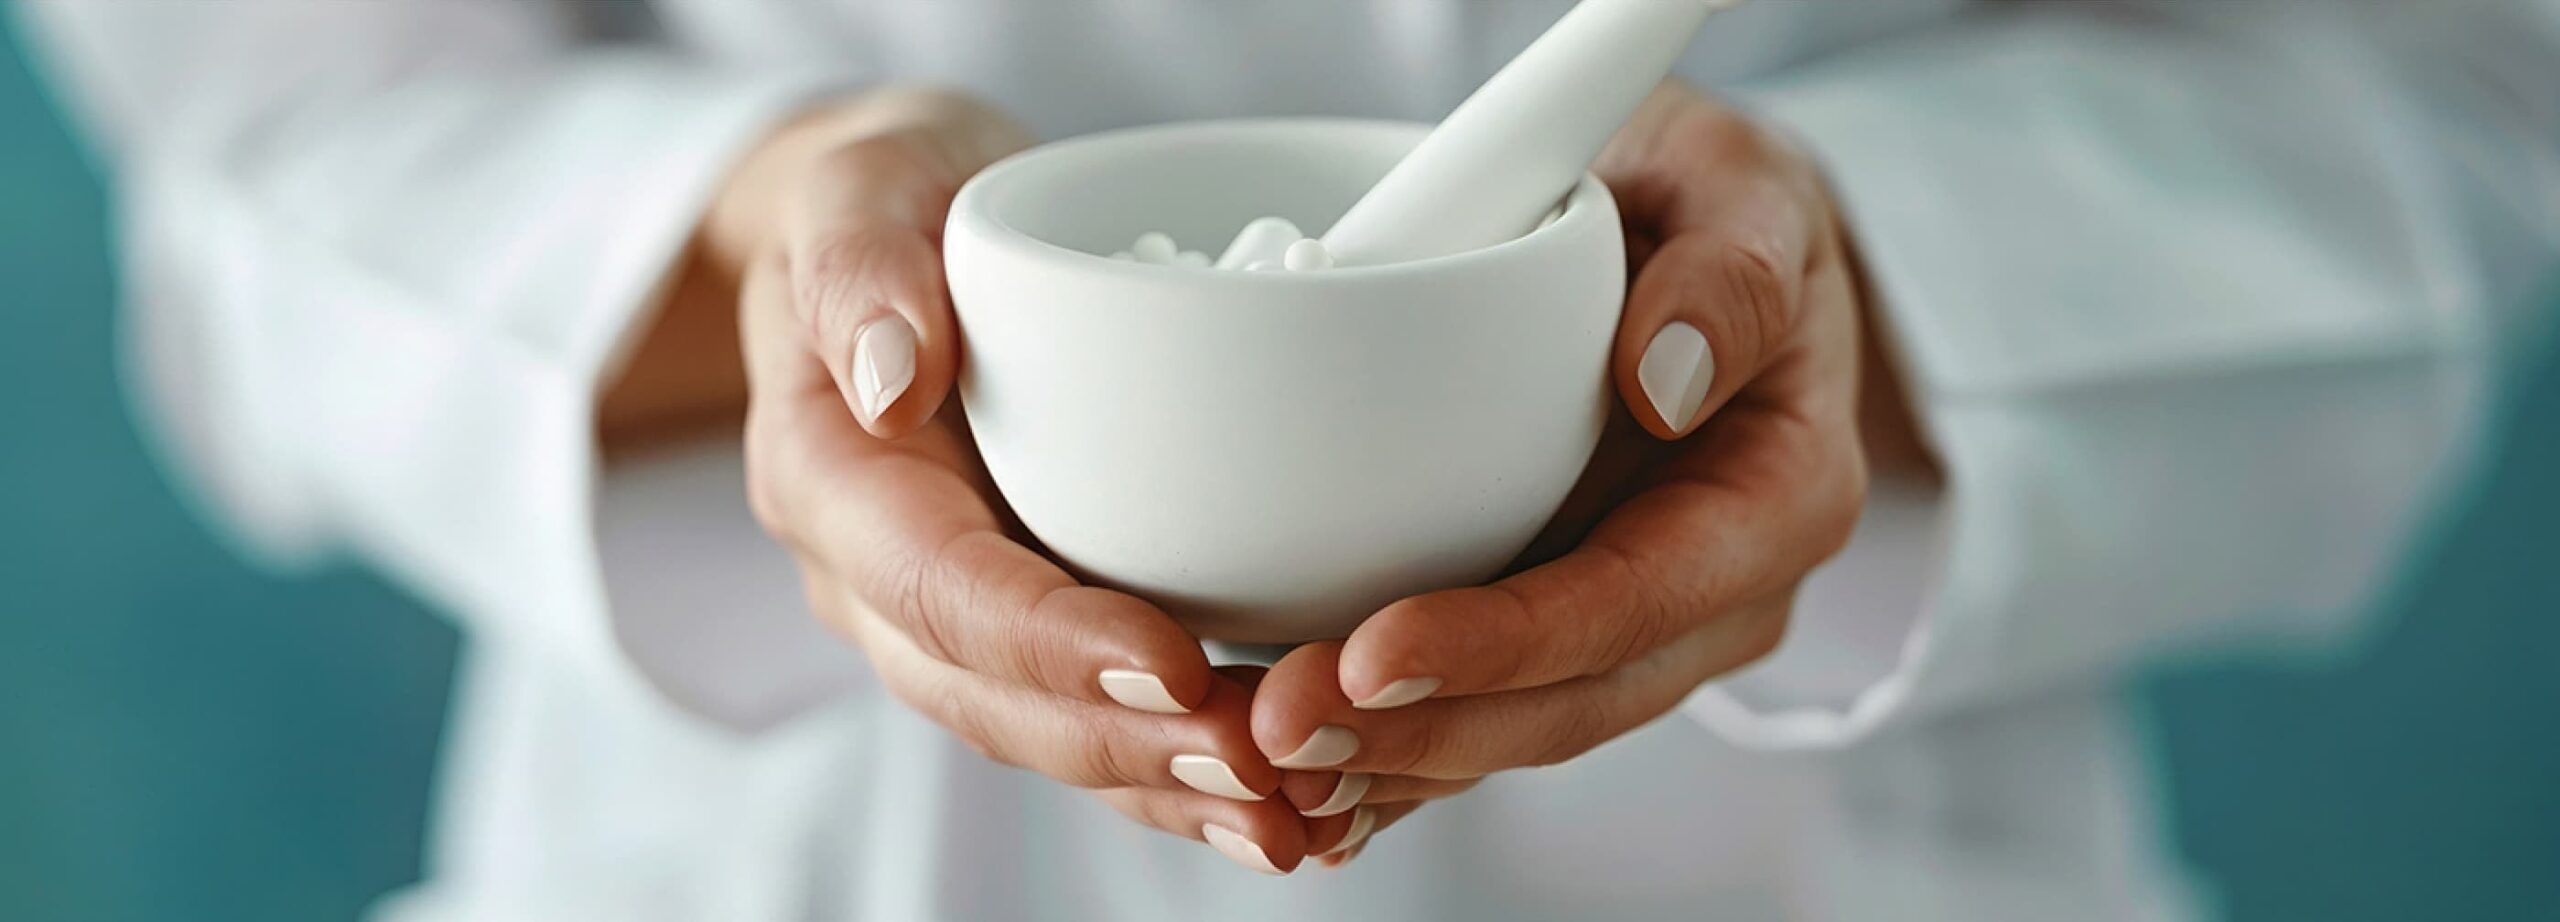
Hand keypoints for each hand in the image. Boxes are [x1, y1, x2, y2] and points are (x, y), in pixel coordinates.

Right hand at [708, 87, 1359, 872]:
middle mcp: (873, 577)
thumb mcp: (863, 184)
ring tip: (1293, 815)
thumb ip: (860, 265)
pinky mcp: (1019, 630)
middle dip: (1128, 744)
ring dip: (1164, 786)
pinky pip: (1088, 725)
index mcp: (829, 477)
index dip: (1049, 637)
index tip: (1172, 661)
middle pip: (992, 696)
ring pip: (1044, 736)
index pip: (935, 585)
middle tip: (1266, 765)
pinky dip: (1175, 779)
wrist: (904, 232)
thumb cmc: (894, 197)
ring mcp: (942, 620)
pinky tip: (1278, 810)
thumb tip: (892, 377)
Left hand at [1248, 82, 1892, 863]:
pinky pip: (1472, 715)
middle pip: (1568, 700)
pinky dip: (1380, 756)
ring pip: (1510, 729)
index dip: (1510, 645)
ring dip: (1381, 761)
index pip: (1641, 598)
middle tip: (1273, 725)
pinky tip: (1279, 773)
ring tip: (1250, 751)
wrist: (1697, 237)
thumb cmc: (1714, 203)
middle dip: (1419, 731)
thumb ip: (1729, 271)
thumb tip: (1663, 377)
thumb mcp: (1743, 186)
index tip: (1377, 656)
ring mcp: (1638, 627)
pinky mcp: (1558, 632)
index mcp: (1780, 495)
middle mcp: (1717, 591)